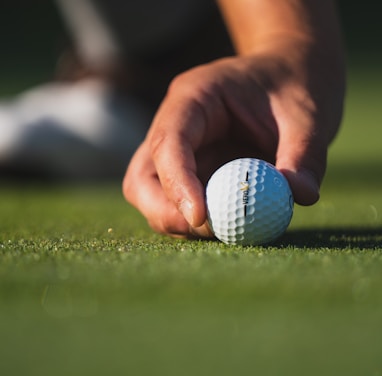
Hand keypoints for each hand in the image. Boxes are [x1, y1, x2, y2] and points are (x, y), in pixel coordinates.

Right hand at [123, 50, 344, 237]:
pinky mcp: (191, 172)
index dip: (176, 183)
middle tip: (208, 231)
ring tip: (227, 226)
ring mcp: (180, 151)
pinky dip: (196, 222)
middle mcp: (176, 125)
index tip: (200, 218)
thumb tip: (301, 196)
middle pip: (143, 177)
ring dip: (180, 221)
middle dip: (166, 212)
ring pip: (153, 196)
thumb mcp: (308, 116)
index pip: (168, 142)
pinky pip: (178, 204)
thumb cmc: (293, 87)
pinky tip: (230, 221)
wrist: (287, 79)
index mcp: (195, 97)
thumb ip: (305, 157)